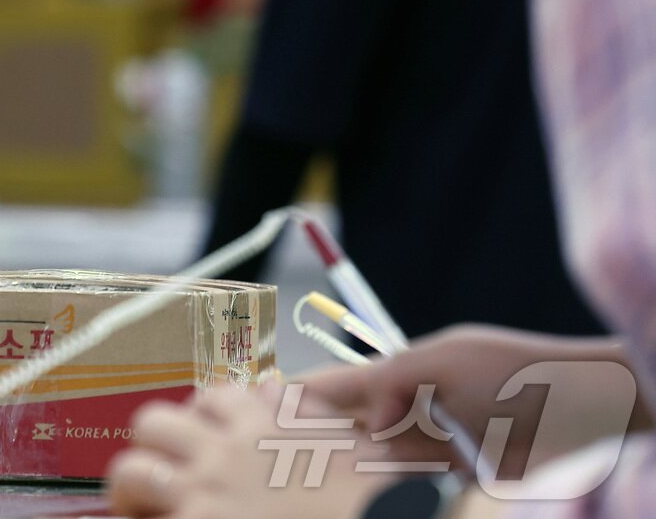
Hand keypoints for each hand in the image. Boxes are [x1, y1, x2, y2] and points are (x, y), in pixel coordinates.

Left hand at [107, 383, 394, 518]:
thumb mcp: (365, 452)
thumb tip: (276, 388)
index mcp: (270, 424)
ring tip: (143, 509)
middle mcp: (227, 450)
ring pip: (131, 469)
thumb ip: (319, 418)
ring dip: (134, 489)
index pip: (214, 398)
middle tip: (169, 474)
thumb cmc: (376, 502)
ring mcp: (203, 492)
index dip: (206, 420)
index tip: (209, 442)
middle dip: (157, 447)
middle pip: (155, 422)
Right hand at [304, 325, 640, 477]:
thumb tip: (366, 419)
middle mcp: (410, 406)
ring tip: (298, 471)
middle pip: (347, 424)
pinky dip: (378, 484)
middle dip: (310, 435)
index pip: (338, 382)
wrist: (586, 409)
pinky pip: (403, 480)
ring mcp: (429, 441)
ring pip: (370, 456)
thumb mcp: (444, 360)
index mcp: (403, 370)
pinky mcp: (450, 472)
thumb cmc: (517, 372)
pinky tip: (353, 488)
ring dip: (340, 464)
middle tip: (272, 450)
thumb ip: (390, 380)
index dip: (299, 393)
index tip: (261, 403)